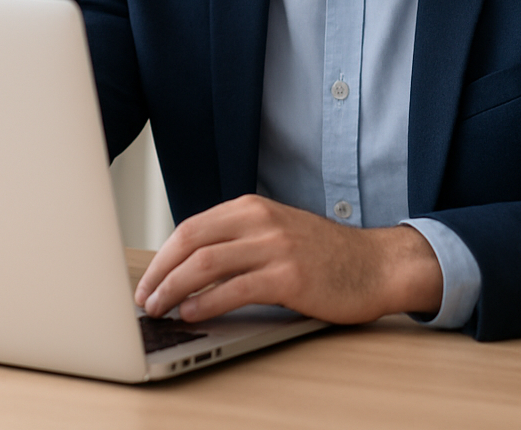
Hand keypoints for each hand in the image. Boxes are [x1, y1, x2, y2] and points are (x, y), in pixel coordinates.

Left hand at [134, 194, 443, 324]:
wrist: (377, 265)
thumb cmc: (326, 257)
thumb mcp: (277, 234)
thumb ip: (239, 242)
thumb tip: (188, 270)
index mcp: (253, 208)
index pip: (192, 227)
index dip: (163, 255)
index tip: (147, 279)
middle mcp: (261, 221)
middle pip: (191, 241)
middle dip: (160, 272)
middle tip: (144, 298)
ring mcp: (276, 246)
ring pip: (206, 263)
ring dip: (174, 288)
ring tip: (159, 309)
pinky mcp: (290, 276)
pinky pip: (235, 288)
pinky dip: (206, 302)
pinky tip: (191, 313)